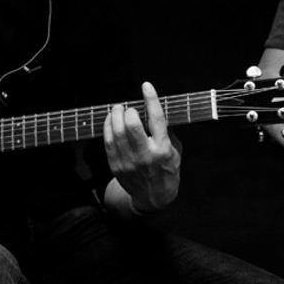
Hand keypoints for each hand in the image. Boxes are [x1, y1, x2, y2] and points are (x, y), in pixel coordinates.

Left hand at [103, 82, 180, 212]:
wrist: (155, 197)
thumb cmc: (167, 169)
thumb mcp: (175, 150)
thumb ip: (166, 131)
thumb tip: (153, 109)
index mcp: (163, 148)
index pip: (156, 119)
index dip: (150, 99)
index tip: (146, 86)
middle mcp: (145, 155)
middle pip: (131, 125)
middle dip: (128, 110)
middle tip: (128, 107)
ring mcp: (129, 162)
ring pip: (116, 132)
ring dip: (115, 116)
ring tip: (117, 110)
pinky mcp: (116, 166)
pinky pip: (108, 142)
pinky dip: (108, 127)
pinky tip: (111, 121)